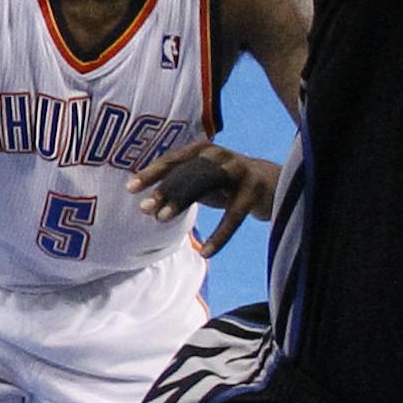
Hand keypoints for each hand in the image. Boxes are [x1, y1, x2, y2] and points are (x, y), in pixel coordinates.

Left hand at [129, 139, 279, 256]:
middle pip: (187, 170)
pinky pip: (233, 216)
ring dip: (182, 201)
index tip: (130, 188)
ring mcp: (238, 171)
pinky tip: (206, 253)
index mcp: (203, 150)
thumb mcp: (200, 181)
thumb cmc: (226, 183)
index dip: (152, 173)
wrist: (272, 184)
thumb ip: (178, 188)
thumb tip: (147, 207)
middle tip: (145, 208)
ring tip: (162, 220)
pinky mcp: (253, 192)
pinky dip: (220, 236)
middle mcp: (219, 155)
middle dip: (165, 189)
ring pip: (207, 183)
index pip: (173, 159)